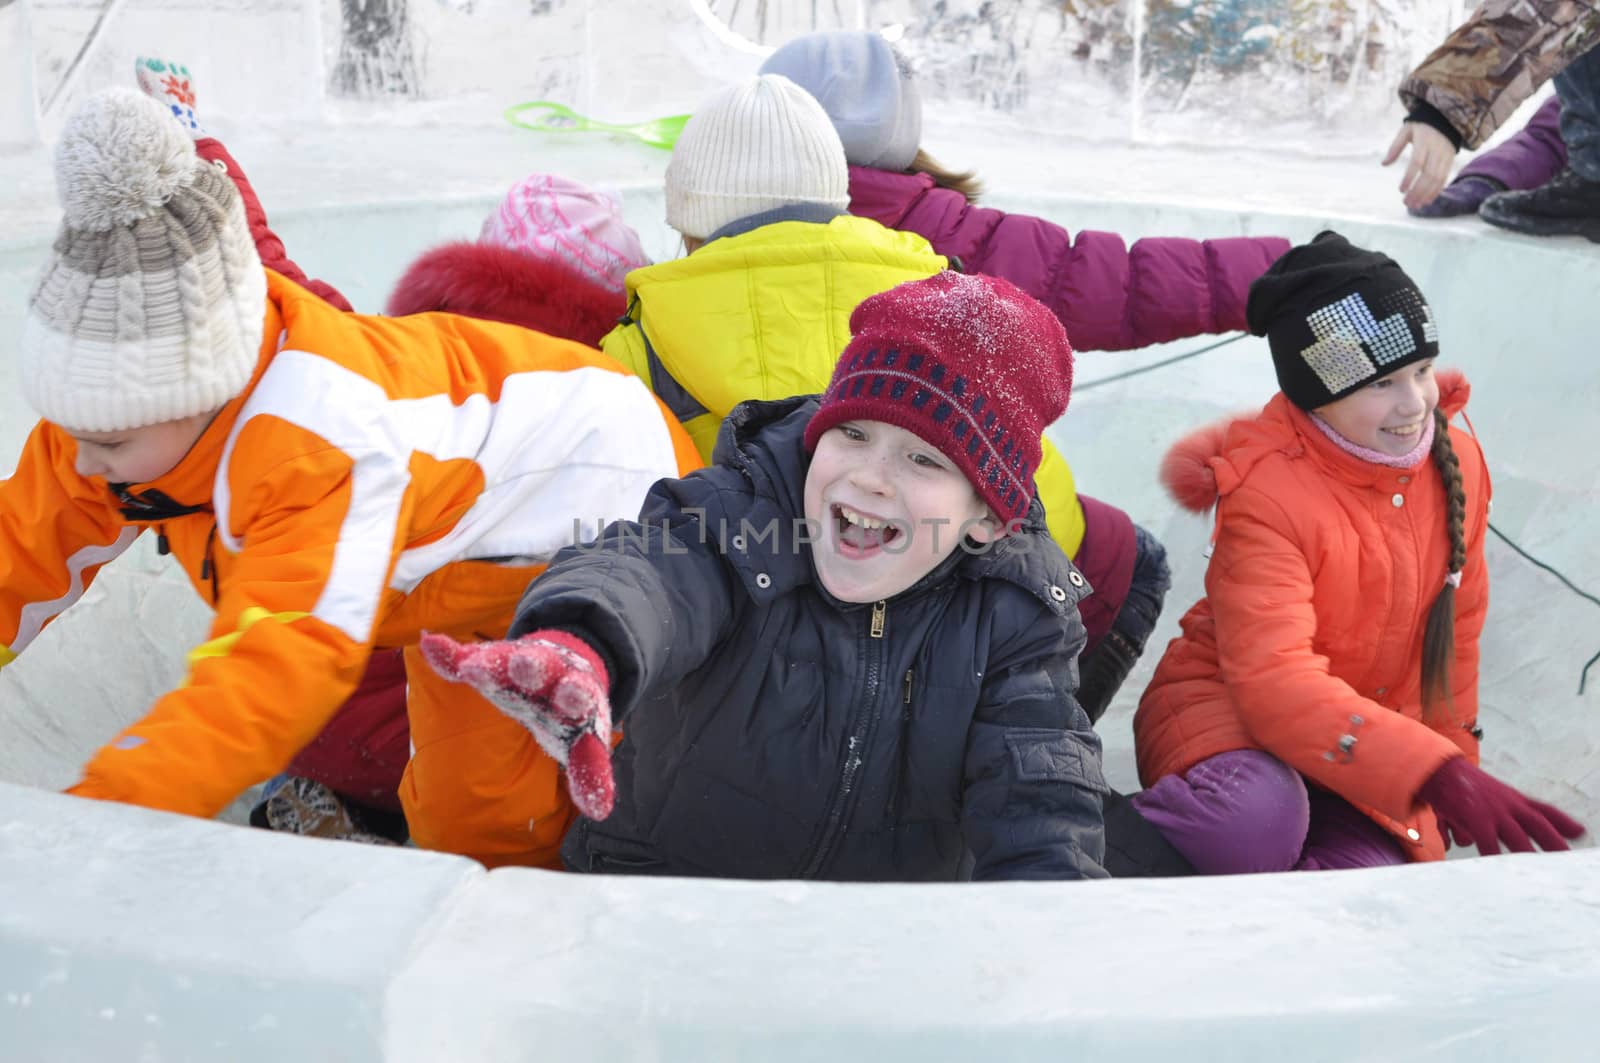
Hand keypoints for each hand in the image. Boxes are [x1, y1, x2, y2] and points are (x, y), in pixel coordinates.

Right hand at [420, 630, 614, 819]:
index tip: (572, 697)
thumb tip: (600, 813)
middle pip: (542, 667)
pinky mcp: (493, 659)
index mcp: (576, 695)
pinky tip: (429, 645)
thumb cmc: (570, 715)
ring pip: (504, 659)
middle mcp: (548, 674)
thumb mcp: (583, 742)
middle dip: (533, 667)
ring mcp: (519, 664)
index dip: (575, 696)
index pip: (577, 694)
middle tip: (524, 665)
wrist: (567, 662)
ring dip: (490, 662)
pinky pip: (468, 657)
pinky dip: (449, 654)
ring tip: (471, 666)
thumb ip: (590, 776)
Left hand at [1382, 122, 1458, 210]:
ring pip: (1438, 179)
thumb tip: (1384, 164)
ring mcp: (1445, 156)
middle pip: (1428, 174)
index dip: (1409, 178)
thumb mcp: (1406, 130)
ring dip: (1426, 194)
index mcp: (1424, 141)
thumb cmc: (1421, 125)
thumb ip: (1395, 147)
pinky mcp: (1450, 161)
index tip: (1401, 190)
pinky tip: (1427, 200)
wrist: (1447, 118)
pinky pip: (1444, 178)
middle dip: (1418, 191)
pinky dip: (1436, 191)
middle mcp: (1437, 150)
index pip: (1417, 162)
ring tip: (1415, 205)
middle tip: (1406, 203)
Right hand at [1417, 757, 1584, 856]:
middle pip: (1539, 824)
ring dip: (1531, 856)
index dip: (1563, 822)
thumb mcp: (1471, 798)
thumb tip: (1463, 843)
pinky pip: (1490, 846)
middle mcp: (1507, 804)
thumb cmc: (1452, 786)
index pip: (1543, 809)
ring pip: (1520, 839)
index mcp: (1510, 797)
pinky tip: (1497, 871)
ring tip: (1542, 874)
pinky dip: (1494, 858)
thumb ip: (1472, 822)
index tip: (1579, 832)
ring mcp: (1494, 812)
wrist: (1436, 769)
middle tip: (1568, 858)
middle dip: (1555, 842)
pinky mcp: (1478, 820)